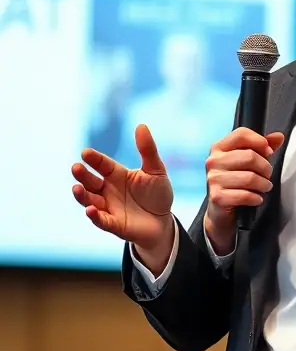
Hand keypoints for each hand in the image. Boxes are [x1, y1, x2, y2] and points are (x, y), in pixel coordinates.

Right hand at [72, 124, 173, 251]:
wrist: (164, 222)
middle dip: (82, 175)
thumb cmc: (157, 194)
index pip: (102, 165)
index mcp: (116, 175)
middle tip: (76, 167)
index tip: (86, 153)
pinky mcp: (114, 224)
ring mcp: (108, 208)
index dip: (94, 159)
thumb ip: (148, 150)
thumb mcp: (156, 170)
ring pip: (90, 200)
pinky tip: (90, 210)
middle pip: (90, 181)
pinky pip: (101, 220)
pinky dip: (94, 216)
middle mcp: (108, 190)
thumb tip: (141, 125)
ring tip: (76, 188)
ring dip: (82, 195)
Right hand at [203, 128, 283, 252]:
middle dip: (265, 168)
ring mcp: (213, 179)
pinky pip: (245, 195)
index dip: (260, 141)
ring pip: (250, 177)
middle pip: (249, 156)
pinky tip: (256, 198)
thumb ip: (262, 147)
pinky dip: (256, 198)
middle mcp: (214, 161)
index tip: (268, 152)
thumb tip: (279, 137)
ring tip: (264, 187)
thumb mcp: (247, 162)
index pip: (241, 134)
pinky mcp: (217, 197)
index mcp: (219, 148)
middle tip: (267, 176)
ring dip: (263, 185)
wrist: (220, 210)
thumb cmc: (235, 182)